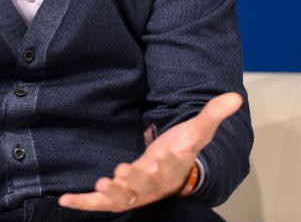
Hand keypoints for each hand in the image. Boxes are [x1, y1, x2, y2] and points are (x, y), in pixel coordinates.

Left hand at [57, 92, 242, 211]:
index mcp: (173, 166)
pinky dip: (83, 203)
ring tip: (100, 183)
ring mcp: (134, 192)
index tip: (165, 153)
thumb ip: (213, 114)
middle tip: (122, 171)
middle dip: (134, 179)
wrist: (175, 177)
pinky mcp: (117, 195)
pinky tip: (64, 200)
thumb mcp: (198, 130)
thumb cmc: (182, 151)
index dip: (169, 160)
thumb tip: (236, 96)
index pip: (173, 163)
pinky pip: (98, 204)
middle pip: (145, 184)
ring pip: (123, 198)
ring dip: (111, 193)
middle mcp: (154, 182)